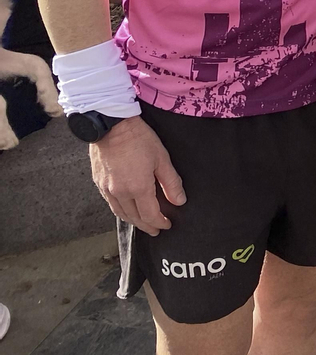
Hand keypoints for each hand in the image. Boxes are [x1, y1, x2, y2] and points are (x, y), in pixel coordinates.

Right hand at [90, 116, 184, 234]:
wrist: (111, 125)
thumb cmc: (138, 138)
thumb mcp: (162, 158)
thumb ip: (171, 182)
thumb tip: (179, 201)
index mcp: (137, 188)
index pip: (150, 215)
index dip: (159, 222)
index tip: (167, 225)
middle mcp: (119, 193)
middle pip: (134, 217)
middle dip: (147, 226)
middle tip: (156, 229)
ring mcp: (106, 189)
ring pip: (120, 213)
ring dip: (133, 220)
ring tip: (143, 222)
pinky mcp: (98, 183)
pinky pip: (110, 203)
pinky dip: (121, 210)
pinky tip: (127, 208)